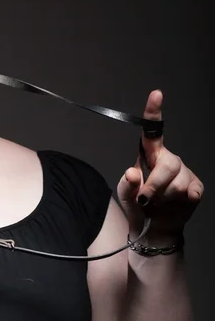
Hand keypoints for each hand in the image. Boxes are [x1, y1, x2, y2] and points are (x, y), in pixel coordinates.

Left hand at [117, 90, 203, 240]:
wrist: (153, 225)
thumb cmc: (137, 204)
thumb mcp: (125, 194)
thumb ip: (127, 184)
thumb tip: (133, 174)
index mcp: (150, 155)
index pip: (152, 132)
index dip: (154, 113)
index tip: (156, 94)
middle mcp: (169, 160)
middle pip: (168, 165)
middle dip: (155, 185)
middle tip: (144, 200)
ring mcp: (184, 173)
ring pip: (177, 184)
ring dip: (164, 198)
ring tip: (158, 203)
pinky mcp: (195, 187)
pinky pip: (191, 193)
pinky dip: (181, 201)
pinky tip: (177, 202)